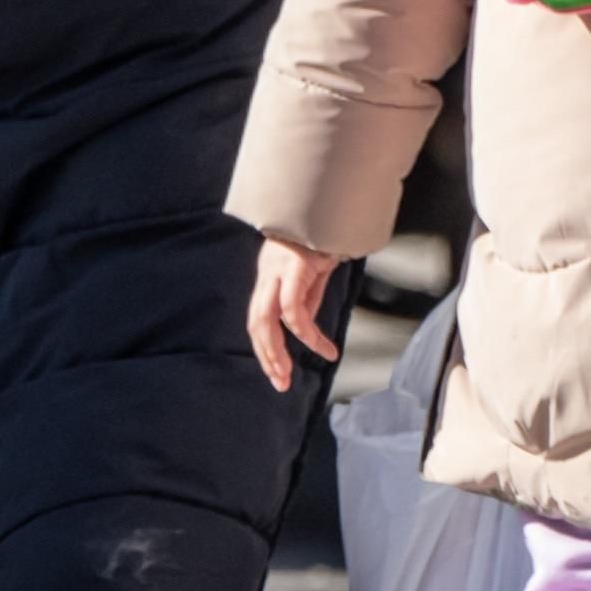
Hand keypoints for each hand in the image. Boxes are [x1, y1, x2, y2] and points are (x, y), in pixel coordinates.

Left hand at [247, 237, 353, 387]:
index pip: (258, 318)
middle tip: (280, 382)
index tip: (278, 372)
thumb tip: (301, 328)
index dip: (265, 347)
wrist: (334, 208)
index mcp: (270, 276)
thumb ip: (306, 299)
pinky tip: (322, 348)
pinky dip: (305, 333)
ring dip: (277, 351)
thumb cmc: (325, 238)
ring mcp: (278, 268)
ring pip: (267, 319)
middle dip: (266, 356)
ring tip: (292, 373)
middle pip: (256, 322)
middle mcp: (268, 273)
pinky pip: (292, 308)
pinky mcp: (294, 266)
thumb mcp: (315, 276)